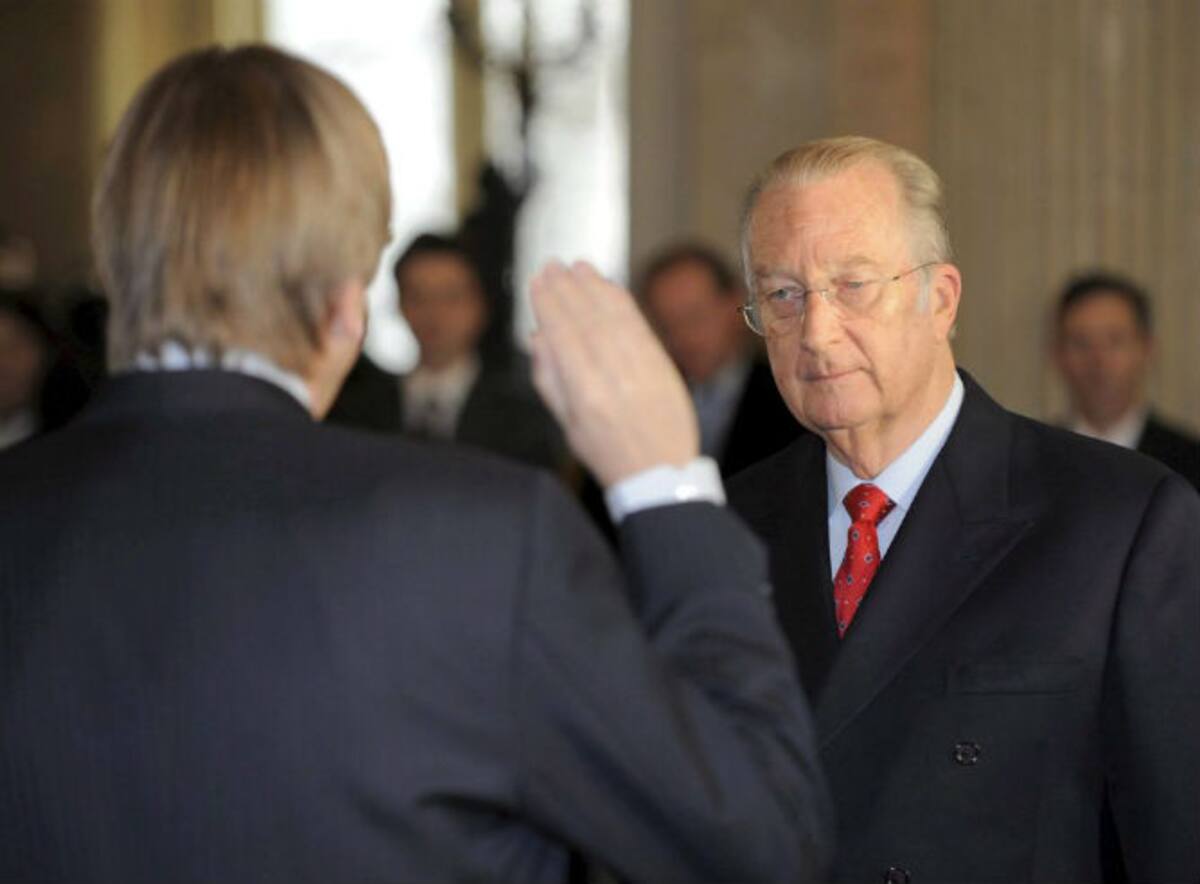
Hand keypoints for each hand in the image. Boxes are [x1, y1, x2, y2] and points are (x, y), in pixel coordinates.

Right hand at [529, 261, 698, 486]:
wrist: (659, 472)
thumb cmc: (609, 453)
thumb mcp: (567, 424)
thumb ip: (550, 380)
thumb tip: (537, 338)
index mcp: (586, 395)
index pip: (562, 335)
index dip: (548, 304)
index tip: (537, 282)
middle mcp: (614, 377)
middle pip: (586, 320)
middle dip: (566, 288)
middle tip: (553, 266)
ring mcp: (642, 369)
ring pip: (613, 317)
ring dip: (593, 286)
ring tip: (578, 267)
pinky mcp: (662, 364)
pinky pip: (638, 324)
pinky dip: (621, 301)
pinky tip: (608, 286)